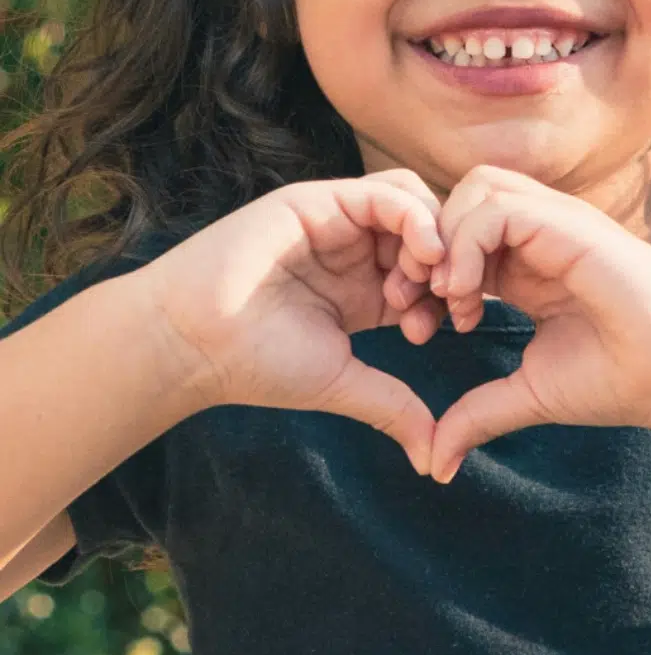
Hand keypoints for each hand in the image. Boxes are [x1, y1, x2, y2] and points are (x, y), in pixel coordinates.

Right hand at [141, 169, 447, 472]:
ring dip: (437, 237)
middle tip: (448, 303)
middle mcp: (354, 250)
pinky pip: (384, 193)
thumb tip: (435, 461)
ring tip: (432, 280)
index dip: (453, 295)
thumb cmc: (254, 364)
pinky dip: (415, 217)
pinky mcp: (318, 201)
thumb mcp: (340, 382)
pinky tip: (423, 253)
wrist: (193, 341)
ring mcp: (337, 221)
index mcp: (364, 289)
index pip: (432, 273)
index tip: (453, 330)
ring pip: (414, 203)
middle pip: (430, 231)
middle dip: (452, 264)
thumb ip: (392, 406)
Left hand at [382, 165, 650, 481]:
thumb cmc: (620, 379)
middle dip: (424, 244)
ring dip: (446, 239)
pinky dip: (467, 244)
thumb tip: (435, 462)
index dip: (424, 273)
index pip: (455, 237)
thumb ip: (480, 414)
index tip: (416, 326)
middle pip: (458, 198)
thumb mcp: (531, 394)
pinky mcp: (570, 225)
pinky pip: (498, 209)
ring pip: (476, 188)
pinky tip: (469, 297)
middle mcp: (538, 236)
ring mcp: (556, 224)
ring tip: (447, 299)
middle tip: (416, 304)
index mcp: (525, 266)